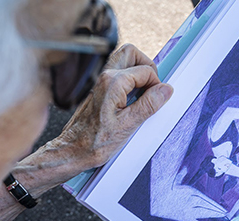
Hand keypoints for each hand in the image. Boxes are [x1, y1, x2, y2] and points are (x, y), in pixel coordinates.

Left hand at [58, 44, 173, 169]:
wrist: (73, 150)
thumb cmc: (94, 142)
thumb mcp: (128, 126)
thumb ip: (148, 105)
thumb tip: (165, 90)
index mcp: (113, 82)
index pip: (146, 70)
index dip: (156, 85)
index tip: (157, 100)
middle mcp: (104, 77)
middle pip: (131, 53)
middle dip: (147, 67)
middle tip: (152, 88)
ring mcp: (100, 82)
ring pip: (123, 61)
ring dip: (137, 72)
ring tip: (143, 93)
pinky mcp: (99, 90)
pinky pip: (117, 74)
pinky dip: (128, 80)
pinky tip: (131, 100)